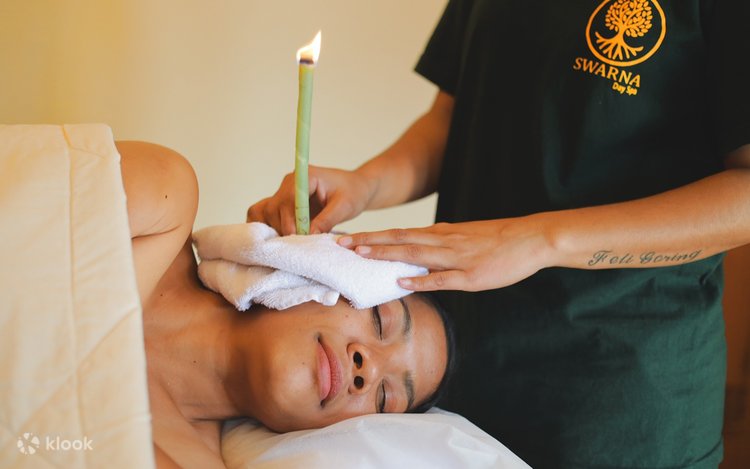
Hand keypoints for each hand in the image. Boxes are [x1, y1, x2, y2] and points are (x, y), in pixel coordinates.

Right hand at [247, 166, 372, 234]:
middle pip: (273, 208)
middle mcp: (290, 183)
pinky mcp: (283, 204)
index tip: (297, 236)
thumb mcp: (345, 207)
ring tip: (292, 244)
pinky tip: (278, 240)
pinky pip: (266, 214)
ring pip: (266, 213)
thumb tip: (309, 235)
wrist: (355, 188)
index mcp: (305, 176)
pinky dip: (269, 227)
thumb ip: (327, 219)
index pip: (288, 199)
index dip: (290, 220)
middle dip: (284, 229)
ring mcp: (284, 193)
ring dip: (276, 230)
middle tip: (298, 245)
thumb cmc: (353, 193)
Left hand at [337, 218, 553, 291]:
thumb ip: (440, 244)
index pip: (399, 233)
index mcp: (441, 234)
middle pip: (399, 239)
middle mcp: (444, 242)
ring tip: (361, 254)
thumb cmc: (498, 240)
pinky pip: (442, 278)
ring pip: (415, 254)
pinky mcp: (471, 275)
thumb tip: (416, 252)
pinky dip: (421, 279)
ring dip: (387, 254)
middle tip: (341, 243)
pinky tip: (402, 282)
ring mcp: (457, 258)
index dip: (372, 235)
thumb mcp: (464, 237)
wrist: (531, 238)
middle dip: (369, 241)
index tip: (348, 237)